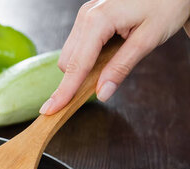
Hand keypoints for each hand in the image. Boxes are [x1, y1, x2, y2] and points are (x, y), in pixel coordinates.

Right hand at [40, 0, 189, 114]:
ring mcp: (85, 15)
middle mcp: (86, 16)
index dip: (64, 91)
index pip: (76, 65)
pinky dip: (87, 57)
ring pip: (71, 54)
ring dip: (83, 68)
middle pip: (68, 61)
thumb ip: (121, 67)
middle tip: (101, 87)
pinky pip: (78, 45)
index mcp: (98, 20)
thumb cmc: (166, 3)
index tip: (51, 109)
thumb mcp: (148, 39)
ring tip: (112, 62)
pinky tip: (108, 53)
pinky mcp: (89, 17)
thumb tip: (102, 92)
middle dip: (77, 79)